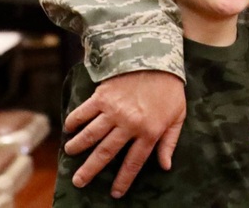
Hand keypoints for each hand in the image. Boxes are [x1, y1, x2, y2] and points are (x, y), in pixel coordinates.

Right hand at [64, 70, 185, 197]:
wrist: (159, 56)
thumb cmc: (171, 87)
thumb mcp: (178, 115)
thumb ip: (170, 141)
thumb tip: (166, 166)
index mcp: (149, 131)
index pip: (134, 163)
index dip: (123, 180)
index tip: (114, 193)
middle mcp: (129, 124)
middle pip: (106, 153)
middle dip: (90, 170)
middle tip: (79, 181)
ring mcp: (114, 110)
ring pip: (91, 134)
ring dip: (78, 146)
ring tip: (70, 153)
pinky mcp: (103, 95)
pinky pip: (84, 112)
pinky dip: (74, 120)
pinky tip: (69, 127)